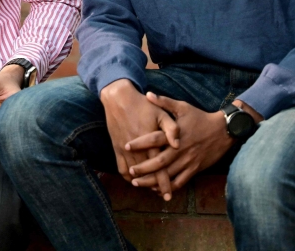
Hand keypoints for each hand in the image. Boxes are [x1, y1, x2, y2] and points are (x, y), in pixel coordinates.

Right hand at [100, 79, 178, 200]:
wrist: (118, 99)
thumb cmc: (143, 105)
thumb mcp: (161, 113)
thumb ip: (172, 129)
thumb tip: (178, 144)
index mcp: (150, 142)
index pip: (160, 168)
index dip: (164, 183)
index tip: (169, 194)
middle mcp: (137, 149)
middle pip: (147, 174)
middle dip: (155, 187)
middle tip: (163, 195)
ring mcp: (124, 149)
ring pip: (133, 173)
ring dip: (141, 183)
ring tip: (150, 189)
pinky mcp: (116, 147)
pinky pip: (120, 167)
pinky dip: (127, 176)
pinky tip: (133, 179)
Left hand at [125, 92, 234, 192]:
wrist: (223, 131)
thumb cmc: (200, 117)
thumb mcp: (183, 107)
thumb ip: (164, 102)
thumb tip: (148, 94)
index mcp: (175, 134)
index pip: (155, 139)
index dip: (140, 143)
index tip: (126, 146)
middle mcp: (180, 150)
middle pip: (160, 162)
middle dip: (144, 168)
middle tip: (130, 171)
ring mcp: (188, 161)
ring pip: (168, 174)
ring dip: (153, 181)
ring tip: (138, 183)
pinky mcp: (194, 169)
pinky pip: (181, 181)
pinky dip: (169, 187)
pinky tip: (158, 190)